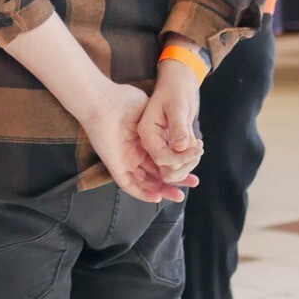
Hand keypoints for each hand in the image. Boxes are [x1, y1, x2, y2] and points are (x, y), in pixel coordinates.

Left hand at [79, 82, 194, 203]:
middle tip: (193, 183)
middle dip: (175, 180)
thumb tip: (177, 128)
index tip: (195, 164)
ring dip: (162, 190)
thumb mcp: (150, 111)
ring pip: (145, 182)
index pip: (163, 158)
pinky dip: (143, 193)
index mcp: (143, 141)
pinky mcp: (115, 166)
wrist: (104, 101)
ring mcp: (125, 160)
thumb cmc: (124, 100)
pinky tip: (157, 197)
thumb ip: (163, 122)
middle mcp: (135, 153)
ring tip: (179, 195)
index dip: (179, 163)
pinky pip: (129, 185)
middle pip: (157, 173)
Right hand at [138, 59, 203, 185]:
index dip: (180, 158)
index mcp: (147, 132)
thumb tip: (181, 147)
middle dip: (184, 165)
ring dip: (189, 164)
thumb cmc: (175, 90)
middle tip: (198, 151)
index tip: (197, 150)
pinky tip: (198, 145)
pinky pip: (179, 161)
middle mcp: (151, 142)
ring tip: (199, 147)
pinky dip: (190, 158)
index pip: (160, 157)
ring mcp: (160, 145)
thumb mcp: (177, 105)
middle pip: (164, 169)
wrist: (178, 83)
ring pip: (172, 168)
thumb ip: (178, 126)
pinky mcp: (169, 146)